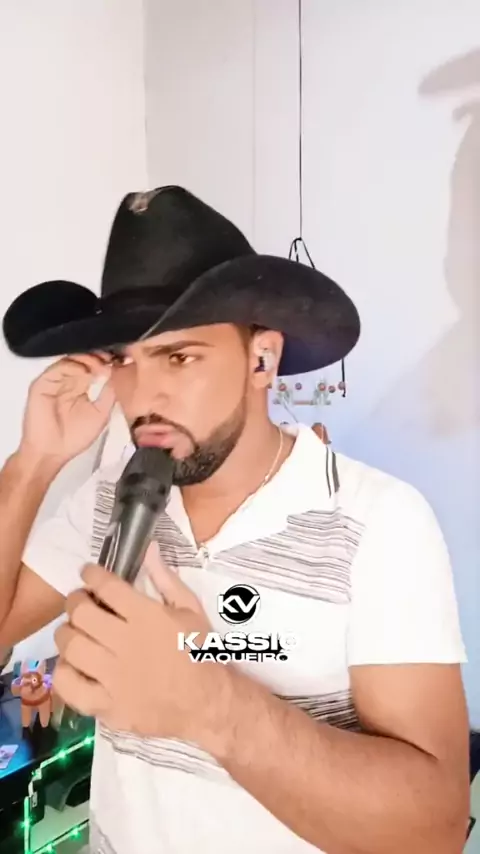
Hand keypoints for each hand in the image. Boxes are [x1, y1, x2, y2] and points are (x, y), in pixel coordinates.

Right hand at [20, 354, 114, 465]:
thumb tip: (116, 373)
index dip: (106, 362)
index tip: (120, 361)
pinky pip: (57, 369)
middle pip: (83, 360)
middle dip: (98, 357)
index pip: (93, 367)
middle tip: (112, 358)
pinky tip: (85, 371)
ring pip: (71, 360)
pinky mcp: (42, 384)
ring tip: (101, 364)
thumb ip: (109, 394)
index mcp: (80, 386)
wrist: (52, 452)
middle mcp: (67, 380)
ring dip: (87, 360)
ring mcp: (54, 381)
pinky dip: (72, 366)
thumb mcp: (101, 413)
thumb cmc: (75, 437)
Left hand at [53, 544, 230, 748]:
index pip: (107, 587)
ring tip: (75, 631)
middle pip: (81, 614)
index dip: (91, 575)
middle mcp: (127, 644)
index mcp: (148, 617)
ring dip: (67, 633)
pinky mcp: (106, 706)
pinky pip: (69, 686)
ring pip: (71, 647)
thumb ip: (166, 579)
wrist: (207, 703)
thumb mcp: (192, 609)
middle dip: (75, 601)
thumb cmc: (200, 652)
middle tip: (80, 602)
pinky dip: (64, 671)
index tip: (88, 573)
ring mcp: (114, 678)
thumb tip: (149, 549)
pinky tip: (74, 664)